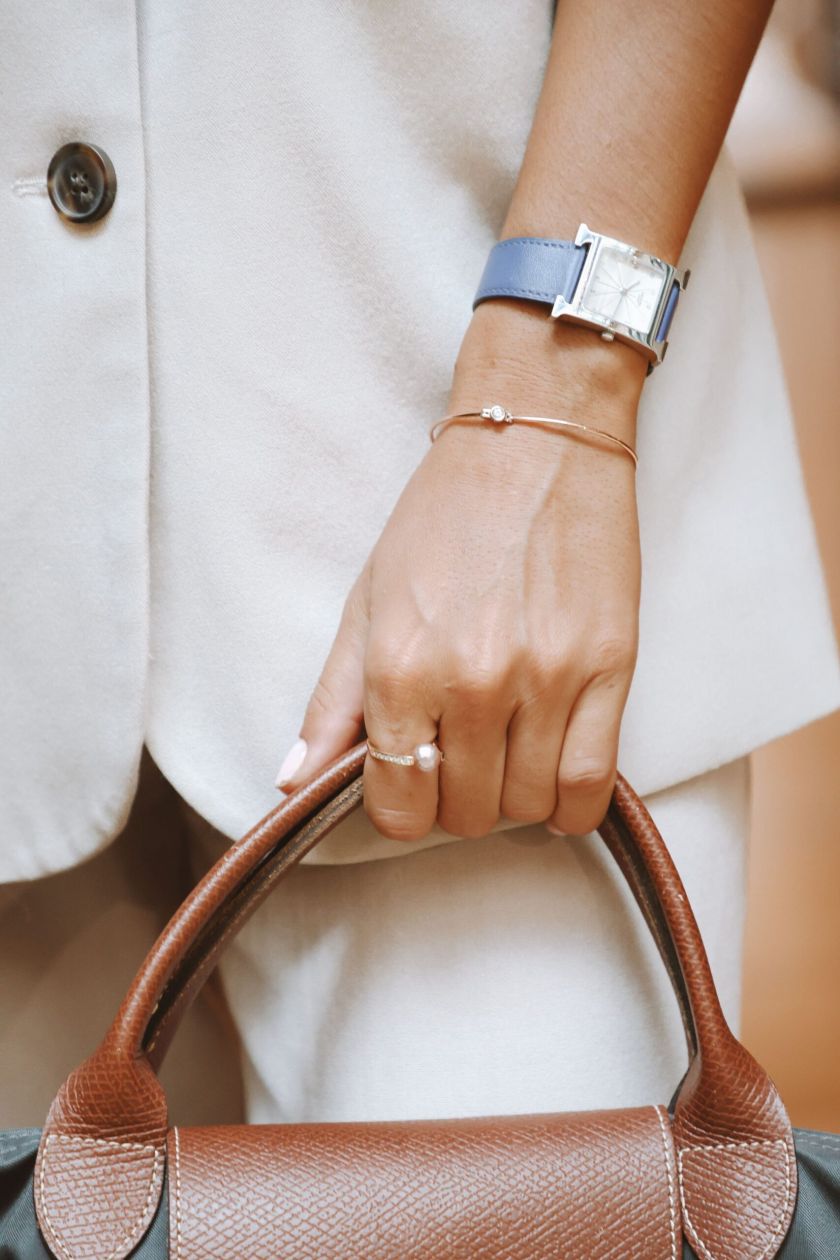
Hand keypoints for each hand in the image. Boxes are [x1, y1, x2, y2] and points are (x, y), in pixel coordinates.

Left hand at [275, 306, 643, 839]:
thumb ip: (331, 703)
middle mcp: (473, 683)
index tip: (413, 783)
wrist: (536, 444)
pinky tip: (555, 776)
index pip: (398, 803)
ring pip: (528, 806)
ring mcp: (548, 679)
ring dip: (511, 798)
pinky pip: (592, 786)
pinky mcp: (611, 669)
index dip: (401, 808)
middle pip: (465, 812)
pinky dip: (570, 805)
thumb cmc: (443, 519)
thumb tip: (295, 784)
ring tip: (507, 754)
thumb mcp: (367, 602)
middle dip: (455, 799)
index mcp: (400, 666)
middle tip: (461, 756)